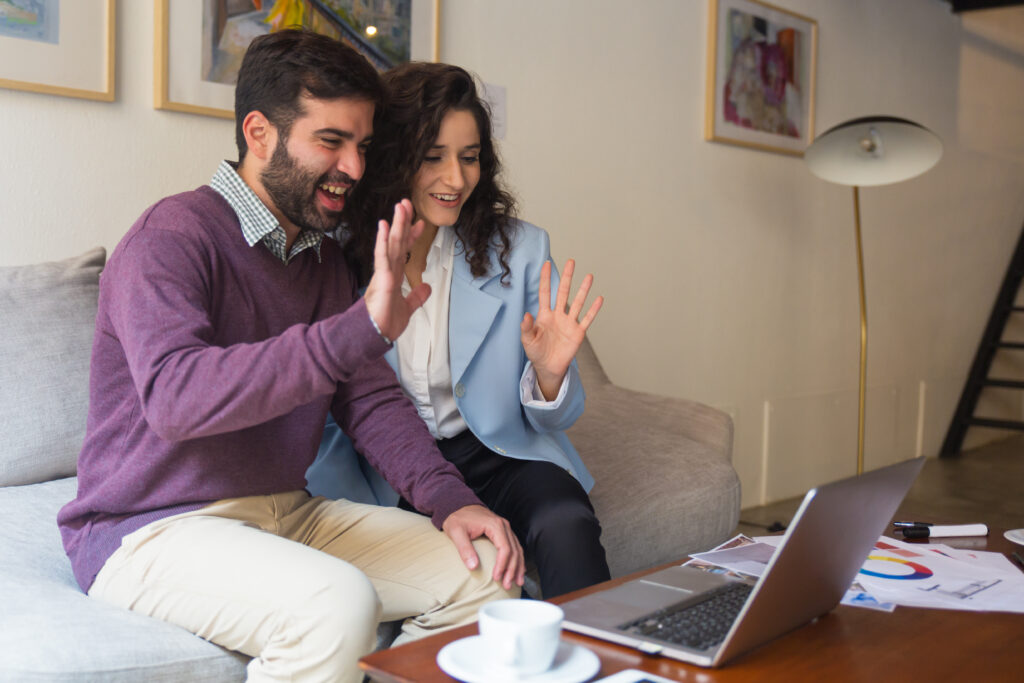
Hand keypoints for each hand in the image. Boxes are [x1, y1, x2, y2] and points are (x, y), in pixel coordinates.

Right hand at [362, 199, 430, 341]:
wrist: (375, 335)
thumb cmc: (385, 322)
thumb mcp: (408, 308)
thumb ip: (416, 296)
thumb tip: (427, 286)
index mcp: (395, 275)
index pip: (405, 250)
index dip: (412, 236)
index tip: (421, 223)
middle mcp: (389, 270)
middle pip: (397, 241)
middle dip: (404, 222)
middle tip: (408, 203)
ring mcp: (384, 273)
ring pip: (391, 244)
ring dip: (396, 224)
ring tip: (400, 207)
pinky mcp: (382, 280)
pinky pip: (382, 257)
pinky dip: (382, 241)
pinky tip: (384, 226)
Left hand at [442, 504, 524, 589]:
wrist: (458, 505)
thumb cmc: (457, 518)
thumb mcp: (456, 532)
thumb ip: (464, 549)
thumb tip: (474, 567)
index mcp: (495, 525)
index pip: (504, 548)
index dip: (502, 565)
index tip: (496, 578)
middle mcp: (504, 526)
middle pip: (514, 550)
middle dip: (512, 570)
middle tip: (507, 585)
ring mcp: (505, 528)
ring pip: (517, 549)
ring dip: (518, 566)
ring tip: (517, 582)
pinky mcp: (503, 532)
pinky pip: (515, 546)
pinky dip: (517, 559)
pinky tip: (518, 570)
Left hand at [520, 259, 602, 399]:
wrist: (548, 367)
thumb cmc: (536, 352)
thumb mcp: (527, 340)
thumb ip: (526, 327)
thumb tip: (526, 315)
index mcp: (544, 315)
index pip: (545, 293)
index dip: (545, 279)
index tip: (546, 264)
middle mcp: (558, 315)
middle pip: (563, 292)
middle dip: (567, 277)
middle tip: (571, 262)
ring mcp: (569, 323)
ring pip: (577, 303)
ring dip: (583, 290)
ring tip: (589, 276)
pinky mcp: (578, 333)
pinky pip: (587, 319)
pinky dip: (593, 310)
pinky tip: (599, 299)